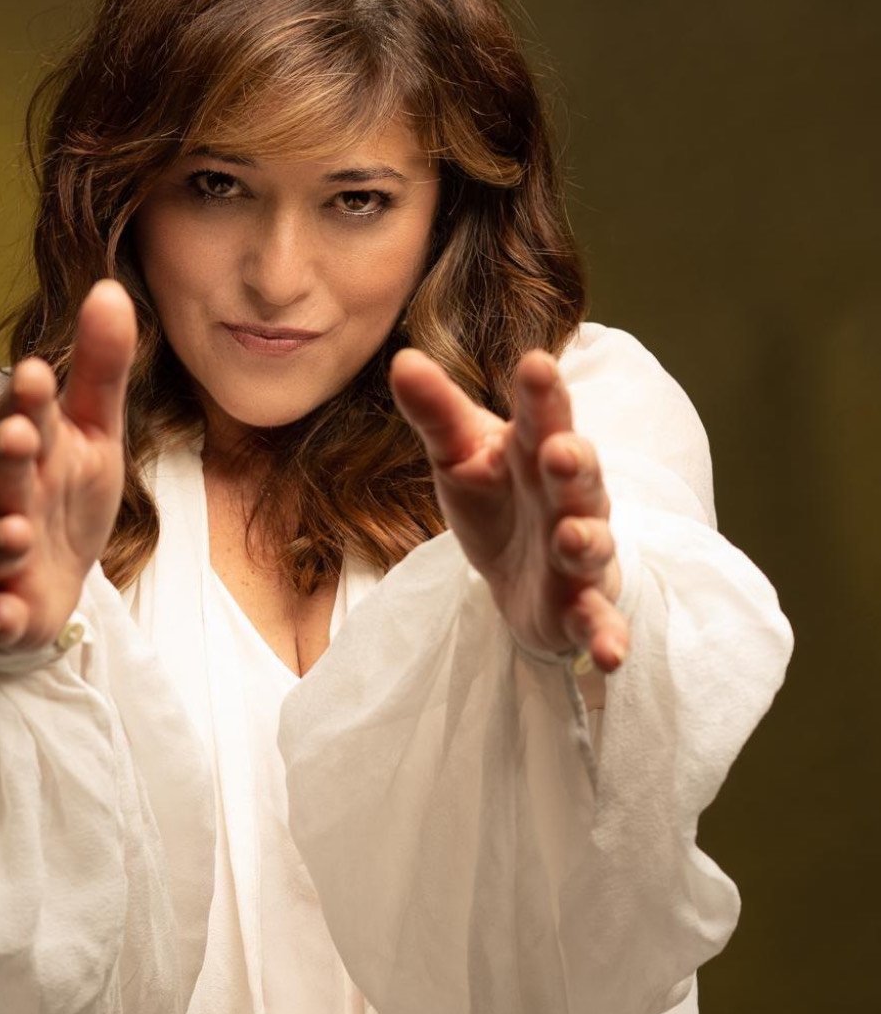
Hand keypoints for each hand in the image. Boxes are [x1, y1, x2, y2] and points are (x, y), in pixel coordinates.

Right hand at [0, 279, 135, 651]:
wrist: (43, 580)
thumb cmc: (64, 495)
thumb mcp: (95, 433)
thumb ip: (101, 368)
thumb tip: (110, 287)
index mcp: (33, 450)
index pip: (31, 418)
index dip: (32, 400)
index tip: (39, 372)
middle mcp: (7, 495)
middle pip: (2, 474)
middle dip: (7, 456)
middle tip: (18, 435)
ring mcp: (0, 552)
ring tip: (13, 530)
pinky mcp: (3, 604)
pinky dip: (0, 612)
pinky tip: (7, 613)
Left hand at [389, 346, 628, 673]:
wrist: (517, 576)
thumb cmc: (497, 499)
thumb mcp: (460, 457)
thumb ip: (437, 413)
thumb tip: (403, 359)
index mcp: (537, 450)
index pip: (541, 416)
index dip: (541, 393)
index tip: (535, 363)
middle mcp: (569, 497)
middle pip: (576, 476)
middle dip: (572, 462)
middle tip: (560, 449)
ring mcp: (580, 553)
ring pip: (591, 543)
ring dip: (586, 539)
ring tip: (572, 536)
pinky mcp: (580, 606)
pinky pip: (599, 620)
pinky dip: (607, 635)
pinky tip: (611, 654)